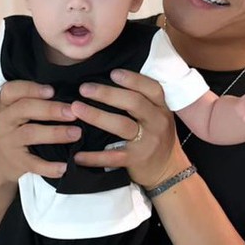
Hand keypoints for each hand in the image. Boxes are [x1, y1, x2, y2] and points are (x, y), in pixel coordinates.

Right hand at [0, 80, 81, 185]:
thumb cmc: (16, 129)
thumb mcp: (16, 112)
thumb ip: (34, 100)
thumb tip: (69, 92)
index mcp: (4, 104)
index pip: (12, 90)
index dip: (32, 89)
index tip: (52, 90)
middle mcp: (3, 120)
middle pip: (25, 109)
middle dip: (51, 109)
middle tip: (73, 112)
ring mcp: (8, 142)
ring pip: (30, 133)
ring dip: (56, 133)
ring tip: (76, 133)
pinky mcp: (16, 162)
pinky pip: (34, 164)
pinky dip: (50, 166)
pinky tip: (65, 166)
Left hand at [70, 69, 185, 189]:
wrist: (168, 171)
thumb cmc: (155, 138)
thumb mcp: (156, 117)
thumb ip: (142, 102)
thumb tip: (109, 81)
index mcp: (161, 108)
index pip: (151, 88)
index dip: (133, 79)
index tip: (112, 73)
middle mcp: (157, 123)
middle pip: (134, 103)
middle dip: (107, 93)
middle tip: (84, 89)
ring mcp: (148, 142)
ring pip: (122, 125)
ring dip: (96, 116)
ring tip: (76, 109)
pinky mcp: (137, 160)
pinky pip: (113, 157)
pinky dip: (93, 156)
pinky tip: (77, 155)